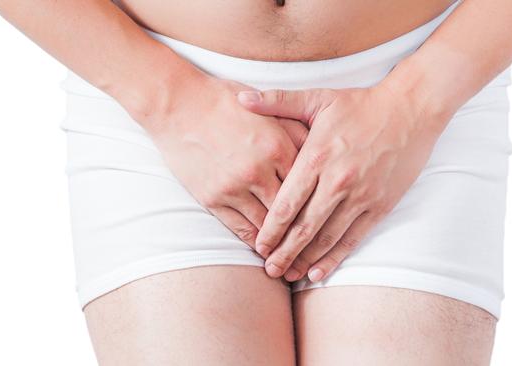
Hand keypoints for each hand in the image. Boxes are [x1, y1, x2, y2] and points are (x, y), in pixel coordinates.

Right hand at [148, 72, 308, 249]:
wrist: (178, 105)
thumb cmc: (225, 103)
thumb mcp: (268, 110)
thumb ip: (298, 132)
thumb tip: (323, 153)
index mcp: (277, 147)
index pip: (310, 187)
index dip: (322, 206)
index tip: (332, 220)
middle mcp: (259, 171)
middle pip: (291, 213)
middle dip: (306, 233)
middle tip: (319, 248)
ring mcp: (234, 188)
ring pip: (266, 226)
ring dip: (281, 244)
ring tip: (294, 256)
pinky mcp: (212, 199)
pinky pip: (240, 228)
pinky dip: (255, 241)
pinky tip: (265, 247)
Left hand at [236, 84, 447, 280]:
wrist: (412, 108)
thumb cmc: (360, 104)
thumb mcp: (317, 98)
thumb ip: (276, 102)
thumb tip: (241, 98)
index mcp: (317, 157)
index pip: (286, 203)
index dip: (270, 229)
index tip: (257, 245)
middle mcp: (337, 181)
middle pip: (303, 227)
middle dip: (283, 252)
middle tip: (268, 269)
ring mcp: (361, 195)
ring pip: (326, 237)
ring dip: (305, 259)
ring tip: (288, 275)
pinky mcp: (380, 205)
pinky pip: (353, 238)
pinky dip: (335, 257)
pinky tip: (319, 271)